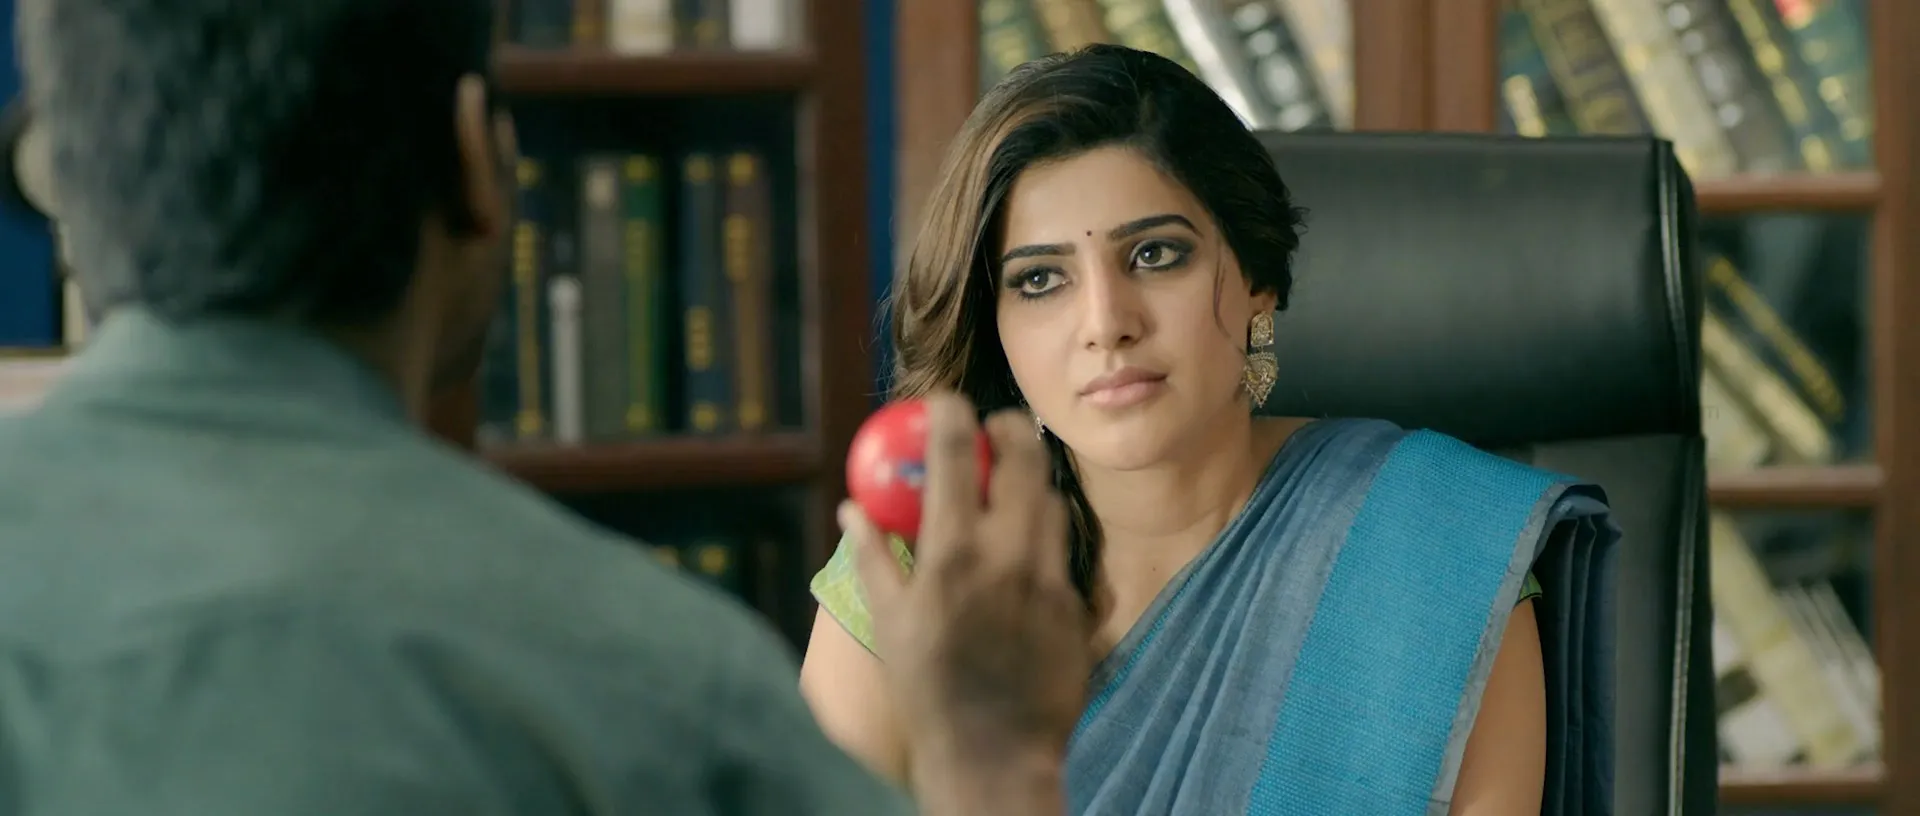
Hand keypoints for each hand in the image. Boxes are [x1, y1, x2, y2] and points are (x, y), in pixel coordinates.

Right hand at [839, 392, 1090, 808]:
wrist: (994, 754)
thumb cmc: (928, 690)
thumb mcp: (889, 622)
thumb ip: (872, 557)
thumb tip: (852, 508)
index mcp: (951, 554)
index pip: (955, 455)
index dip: (952, 415)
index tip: (948, 402)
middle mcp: (1006, 556)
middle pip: (1023, 460)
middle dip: (1011, 429)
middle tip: (998, 425)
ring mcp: (1048, 580)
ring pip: (1051, 501)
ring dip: (1032, 481)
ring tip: (1012, 484)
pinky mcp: (1075, 607)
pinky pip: (1062, 552)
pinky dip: (1044, 536)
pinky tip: (1027, 549)